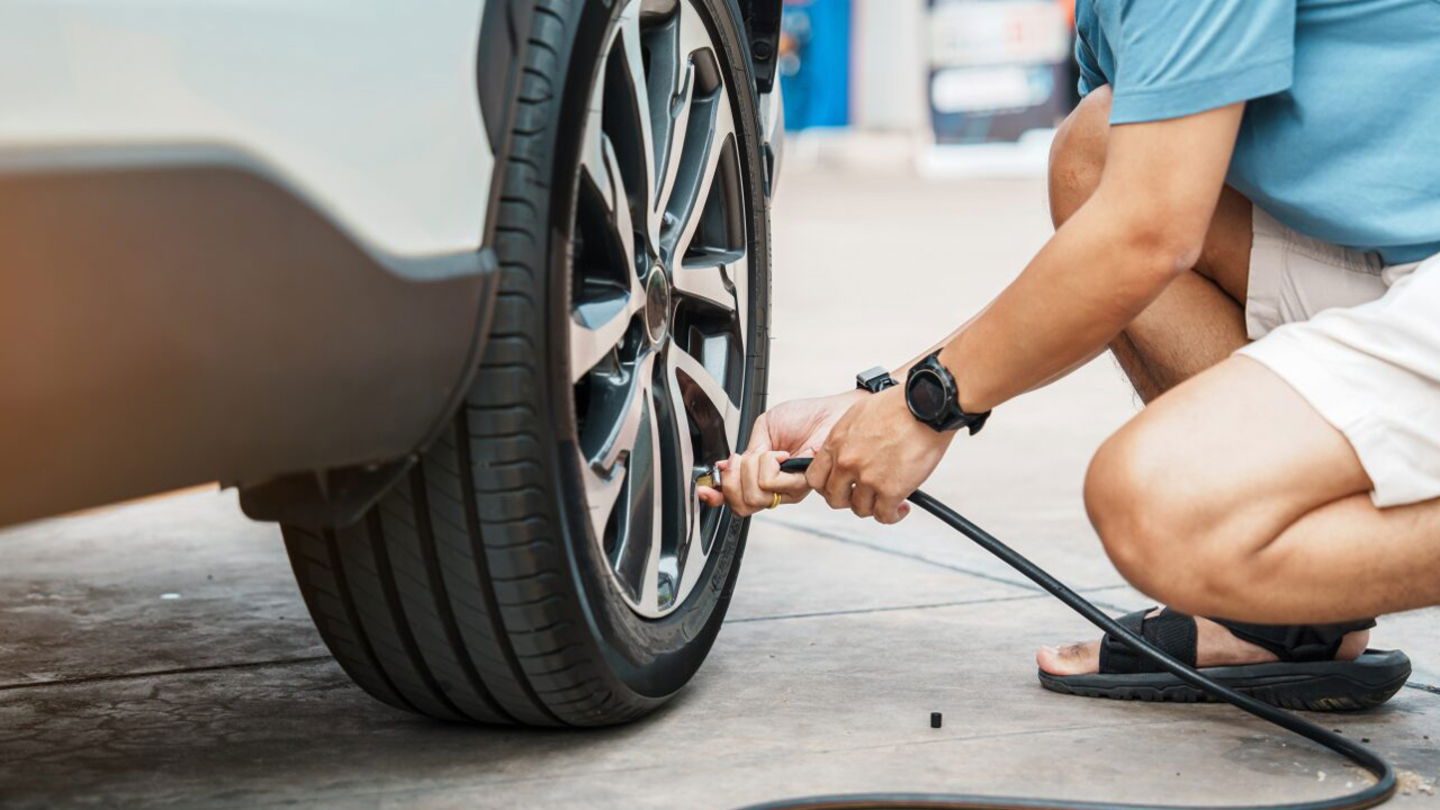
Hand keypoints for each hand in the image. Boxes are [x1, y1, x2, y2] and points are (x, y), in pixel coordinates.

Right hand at [697, 389, 865, 514]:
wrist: (830, 412)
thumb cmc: (805, 417)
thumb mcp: (764, 429)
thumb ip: (747, 453)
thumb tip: (725, 468)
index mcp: (763, 476)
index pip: (737, 498)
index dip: (717, 497)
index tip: (704, 490)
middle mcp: (776, 488)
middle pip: (741, 503)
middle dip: (734, 478)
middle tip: (744, 458)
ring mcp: (789, 489)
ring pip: (755, 494)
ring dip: (754, 468)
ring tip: (769, 452)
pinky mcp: (801, 485)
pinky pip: (771, 483)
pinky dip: (769, 464)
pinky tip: (782, 454)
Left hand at [805, 386, 953, 523]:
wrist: (925, 405)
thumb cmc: (898, 405)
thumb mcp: (859, 415)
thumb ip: (847, 438)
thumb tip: (845, 453)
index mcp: (836, 443)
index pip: (815, 478)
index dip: (827, 485)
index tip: (842, 485)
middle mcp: (846, 462)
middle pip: (834, 498)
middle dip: (849, 498)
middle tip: (864, 494)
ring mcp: (867, 478)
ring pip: (860, 509)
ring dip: (873, 506)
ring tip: (887, 499)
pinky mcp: (890, 490)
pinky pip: (884, 516)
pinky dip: (893, 515)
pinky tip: (901, 507)